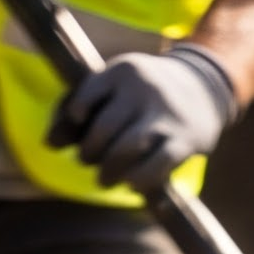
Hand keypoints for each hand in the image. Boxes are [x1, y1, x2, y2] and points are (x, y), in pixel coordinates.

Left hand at [46, 43, 239, 191]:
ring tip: (104, 179)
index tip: (78, 125)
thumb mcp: (116, 86)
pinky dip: (139, 179)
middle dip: (89, 152)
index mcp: (123, 70)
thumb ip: (81, 108)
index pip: (85, 98)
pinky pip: (157, 166)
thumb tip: (48, 144)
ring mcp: (166, 115)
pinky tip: (131, 184)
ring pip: (126, 149)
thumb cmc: (146, 92)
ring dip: (108, 171)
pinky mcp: (185, 140)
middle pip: (103, 129)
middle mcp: (144, 90)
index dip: (74, 118)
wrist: (205, 86)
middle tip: (89, 161)